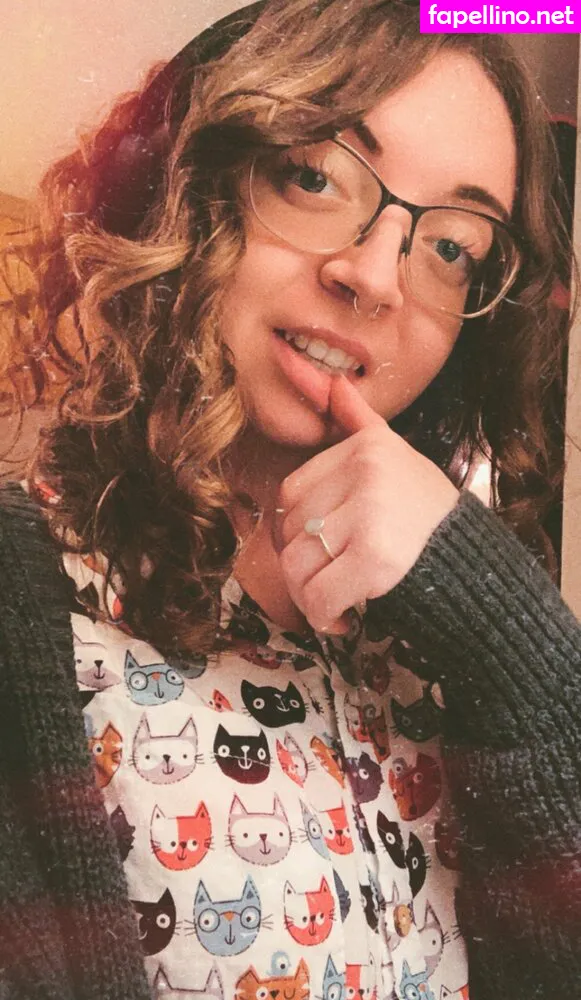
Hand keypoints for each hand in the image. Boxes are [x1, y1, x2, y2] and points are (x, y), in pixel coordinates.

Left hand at [276, 375, 458, 632]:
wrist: (478, 569)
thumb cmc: (427, 517)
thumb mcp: (398, 458)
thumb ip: (361, 422)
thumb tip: (333, 383)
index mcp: (366, 448)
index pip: (292, 491)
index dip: (298, 529)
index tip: (324, 549)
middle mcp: (368, 472)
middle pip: (291, 528)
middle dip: (302, 565)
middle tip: (329, 580)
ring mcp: (372, 514)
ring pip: (298, 563)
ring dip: (307, 594)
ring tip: (334, 602)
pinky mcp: (377, 559)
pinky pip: (318, 594)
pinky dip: (322, 615)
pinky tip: (342, 618)